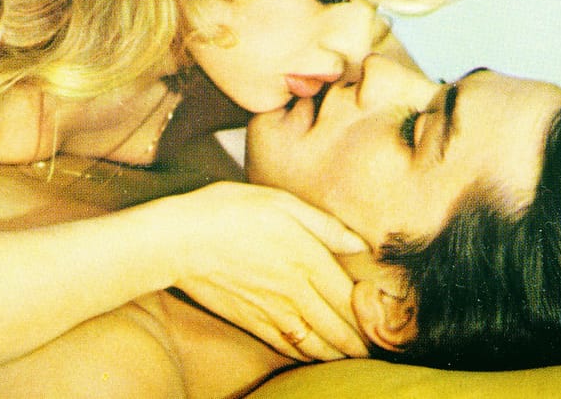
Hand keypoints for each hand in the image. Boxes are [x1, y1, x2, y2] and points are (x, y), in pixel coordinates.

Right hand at [164, 182, 369, 360]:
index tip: (382, 324)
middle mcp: (294, 289)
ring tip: (350, 358)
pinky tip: (312, 355)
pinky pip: (285, 344)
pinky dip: (304, 354)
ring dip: (335, 353)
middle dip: (357, 342)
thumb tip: (358, 244)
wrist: (178, 239)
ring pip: (314, 341)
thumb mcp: (281, 201)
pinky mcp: (249, 319)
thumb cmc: (229, 210)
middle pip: (335, 326)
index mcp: (307, 258)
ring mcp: (271, 309)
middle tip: (373, 351)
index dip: (368, 315)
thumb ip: (323, 225)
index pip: (348, 296)